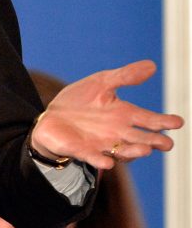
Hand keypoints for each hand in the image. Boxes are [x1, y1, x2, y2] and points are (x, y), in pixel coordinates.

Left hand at [30, 60, 183, 169]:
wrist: (51, 116)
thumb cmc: (79, 101)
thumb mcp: (101, 83)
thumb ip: (125, 76)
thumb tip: (152, 65)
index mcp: (122, 115)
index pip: (147, 119)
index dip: (162, 121)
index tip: (177, 122)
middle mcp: (116, 132)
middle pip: (140, 139)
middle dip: (154, 141)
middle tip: (167, 143)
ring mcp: (100, 143)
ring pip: (122, 151)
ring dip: (133, 152)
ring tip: (146, 149)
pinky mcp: (82, 150)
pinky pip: (93, 157)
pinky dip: (100, 160)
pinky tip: (108, 162)